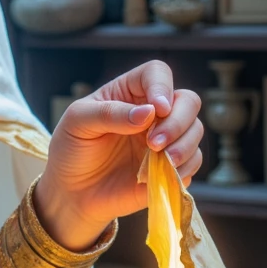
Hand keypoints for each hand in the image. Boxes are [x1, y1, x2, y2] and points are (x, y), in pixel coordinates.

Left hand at [35, 60, 202, 251]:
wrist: (71, 193)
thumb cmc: (71, 151)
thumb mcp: (78, 124)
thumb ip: (110, 113)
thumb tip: (149, 112)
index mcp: (128, 93)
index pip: (156, 73)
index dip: (162, 86)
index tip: (157, 109)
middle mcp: (152, 113)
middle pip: (187, 100)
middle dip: (178, 121)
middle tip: (153, 143)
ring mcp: (164, 140)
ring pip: (195, 130)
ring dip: (184, 145)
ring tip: (160, 160)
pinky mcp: (171, 167)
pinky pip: (193, 162)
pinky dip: (183, 168)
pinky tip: (161, 175)